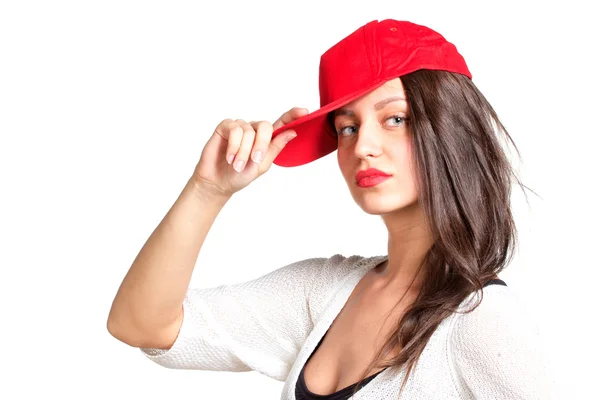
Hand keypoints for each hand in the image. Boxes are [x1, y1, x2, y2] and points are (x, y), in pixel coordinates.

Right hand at [191, 107, 308, 197]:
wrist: (218, 182)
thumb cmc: (240, 175)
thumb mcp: (262, 165)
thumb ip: (275, 148)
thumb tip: (292, 132)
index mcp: (267, 139)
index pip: (282, 123)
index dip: (293, 115)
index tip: (305, 111)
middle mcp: (254, 130)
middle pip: (265, 126)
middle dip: (261, 144)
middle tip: (254, 160)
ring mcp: (240, 127)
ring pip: (248, 131)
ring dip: (243, 151)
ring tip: (236, 165)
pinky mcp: (225, 127)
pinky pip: (234, 129)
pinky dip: (233, 145)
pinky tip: (229, 157)